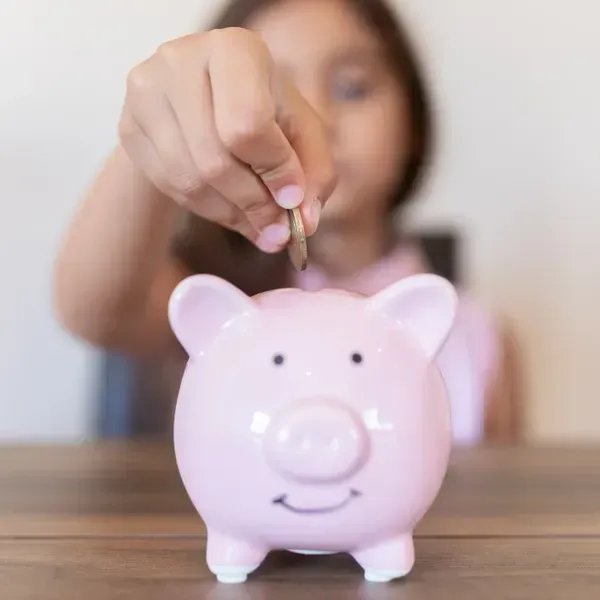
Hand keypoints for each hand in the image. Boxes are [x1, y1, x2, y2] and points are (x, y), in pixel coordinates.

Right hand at [118, 28, 335, 252]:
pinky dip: (207, 210)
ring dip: (231, 214)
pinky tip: (229, 211)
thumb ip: (315, 173)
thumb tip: (305, 222)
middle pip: (215, 159)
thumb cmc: (262, 109)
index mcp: (234, 50)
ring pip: (189, 179)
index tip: (292, 201)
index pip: (248, 124)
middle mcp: (181, 62)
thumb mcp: (301, 132)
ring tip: (258, 226)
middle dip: (253, 204)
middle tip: (277, 230)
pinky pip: (169, 186)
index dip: (274, 171)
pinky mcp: (129, 126)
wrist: (202, 100)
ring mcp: (147, 94)